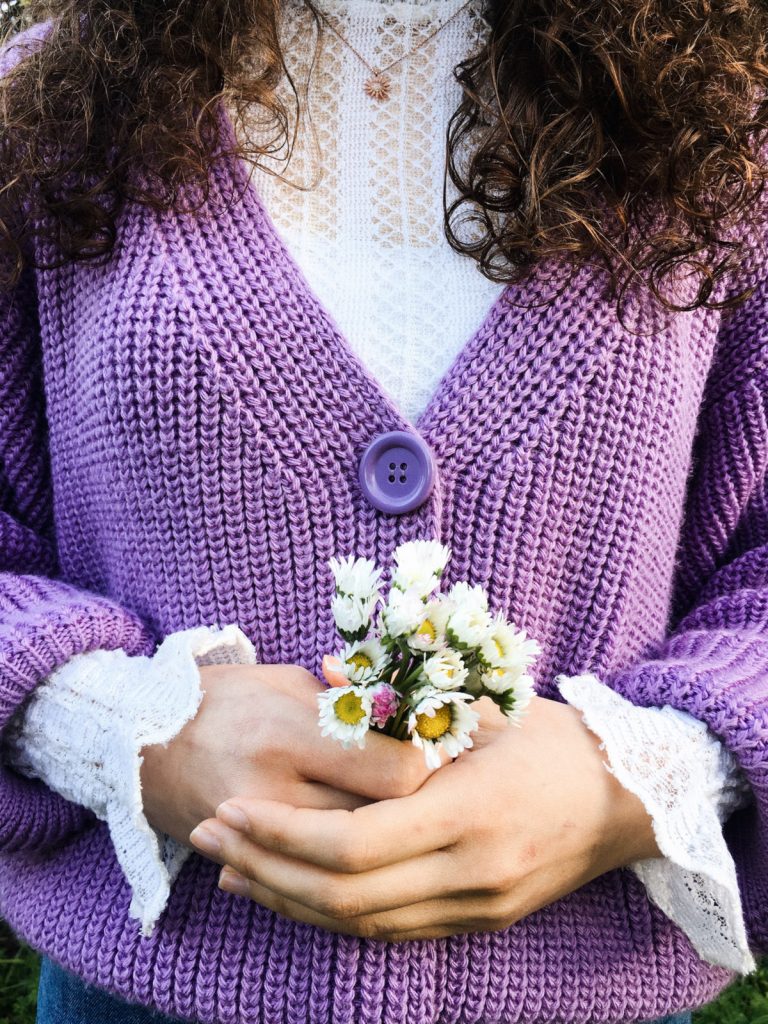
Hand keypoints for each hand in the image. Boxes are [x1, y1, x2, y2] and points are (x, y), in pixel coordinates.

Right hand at [140, 663, 445, 848]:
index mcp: (290, 731)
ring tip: (416, 826)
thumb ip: (350, 707)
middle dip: (420, 811)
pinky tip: (370, 857)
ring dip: (387, 846)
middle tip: (448, 793)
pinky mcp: (240, 861)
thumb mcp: (288, 684)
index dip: (432, 767)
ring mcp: (254, 834)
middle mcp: (271, 790)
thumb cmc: (225, 697)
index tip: (449, 754)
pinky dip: (345, 872)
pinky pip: (309, 881)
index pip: (392, 773)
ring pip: (348, 862)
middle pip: (377, 823)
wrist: (140, 741)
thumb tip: (416, 722)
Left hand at [188, 694, 660, 940]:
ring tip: (233, 873)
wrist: (630, 801)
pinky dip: (335, 916)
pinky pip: (392, 932)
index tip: (231, 810)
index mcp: (469, 813)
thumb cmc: (554, 740)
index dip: (282, 833)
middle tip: (210, 842)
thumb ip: (399, 699)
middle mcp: (471, 874)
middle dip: (265, 871)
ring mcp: (477, 907)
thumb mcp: (483, 709)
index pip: (353, 845)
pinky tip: (295, 895)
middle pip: (344, 897)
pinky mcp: (480, 923)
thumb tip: (321, 670)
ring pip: (361, 924)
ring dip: (290, 901)